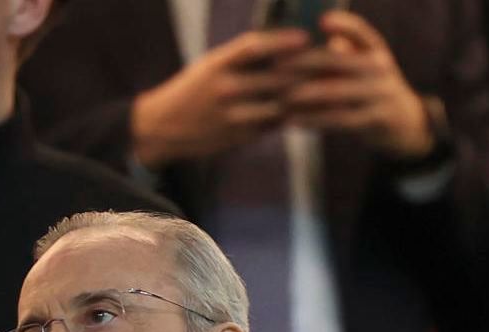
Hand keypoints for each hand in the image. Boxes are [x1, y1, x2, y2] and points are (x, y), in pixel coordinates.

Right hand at [129, 29, 311, 169]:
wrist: (162, 127)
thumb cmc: (193, 90)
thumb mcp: (210, 65)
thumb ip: (241, 56)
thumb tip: (283, 42)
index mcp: (217, 64)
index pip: (254, 47)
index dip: (282, 41)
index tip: (305, 38)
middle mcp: (224, 89)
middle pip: (275, 77)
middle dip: (304, 71)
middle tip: (326, 64)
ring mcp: (232, 115)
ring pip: (280, 104)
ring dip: (301, 96)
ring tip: (321, 87)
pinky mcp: (238, 137)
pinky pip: (273, 124)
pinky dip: (290, 115)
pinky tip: (301, 108)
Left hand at [279, 11, 435, 159]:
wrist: (404, 122)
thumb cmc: (369, 88)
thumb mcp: (362, 65)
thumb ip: (338, 54)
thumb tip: (293, 45)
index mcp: (375, 49)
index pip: (360, 30)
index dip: (343, 24)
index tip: (321, 20)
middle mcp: (380, 67)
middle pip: (339, 61)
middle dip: (304, 63)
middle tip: (275, 65)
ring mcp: (380, 93)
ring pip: (336, 93)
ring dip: (305, 95)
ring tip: (280, 98)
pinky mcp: (375, 120)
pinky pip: (339, 119)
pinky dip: (314, 120)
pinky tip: (292, 121)